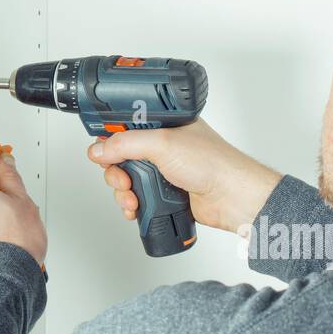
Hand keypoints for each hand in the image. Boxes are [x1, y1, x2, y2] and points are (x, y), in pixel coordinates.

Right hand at [85, 117, 281, 234]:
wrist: (232, 197)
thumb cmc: (213, 162)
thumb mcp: (163, 144)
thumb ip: (126, 143)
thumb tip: (100, 148)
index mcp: (165, 124)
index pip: (127, 125)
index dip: (111, 136)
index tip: (102, 148)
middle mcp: (164, 146)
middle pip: (122, 156)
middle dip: (115, 170)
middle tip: (121, 179)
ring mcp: (165, 171)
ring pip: (129, 179)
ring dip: (123, 192)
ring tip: (131, 198)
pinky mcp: (167, 193)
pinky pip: (140, 198)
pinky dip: (133, 205)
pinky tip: (136, 209)